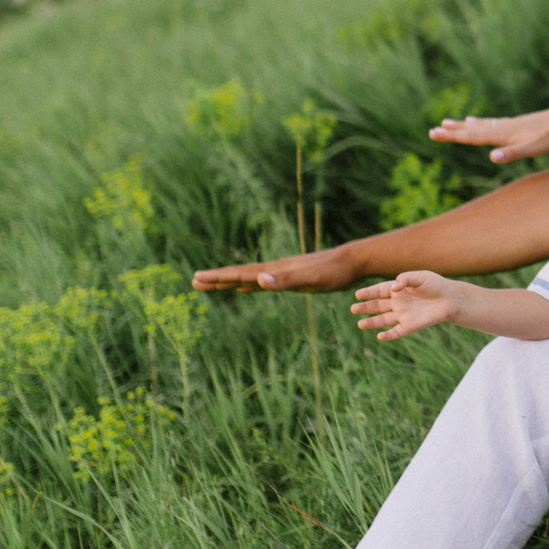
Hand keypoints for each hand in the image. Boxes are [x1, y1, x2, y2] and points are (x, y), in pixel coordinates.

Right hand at [194, 245, 357, 292]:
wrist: (354, 261)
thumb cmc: (334, 272)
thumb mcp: (311, 279)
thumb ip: (285, 280)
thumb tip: (259, 280)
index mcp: (276, 270)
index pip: (240, 273)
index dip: (218, 277)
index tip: (196, 277)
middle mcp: (277, 269)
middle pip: (240, 274)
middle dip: (217, 279)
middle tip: (194, 281)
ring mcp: (284, 273)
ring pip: (251, 278)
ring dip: (231, 281)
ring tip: (213, 283)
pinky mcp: (294, 279)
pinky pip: (266, 282)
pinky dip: (252, 285)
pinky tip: (249, 286)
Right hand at [350, 270, 460, 341]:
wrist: (451, 299)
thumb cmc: (436, 285)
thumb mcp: (421, 277)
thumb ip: (406, 279)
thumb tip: (394, 287)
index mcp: (398, 289)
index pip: (379, 291)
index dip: (369, 293)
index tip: (358, 295)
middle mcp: (397, 303)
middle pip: (378, 306)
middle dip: (366, 307)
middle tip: (353, 309)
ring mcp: (403, 315)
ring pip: (383, 320)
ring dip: (372, 322)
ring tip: (360, 324)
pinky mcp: (410, 326)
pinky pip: (397, 332)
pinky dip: (389, 335)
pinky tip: (380, 336)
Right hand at [429, 95, 548, 162]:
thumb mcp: (533, 149)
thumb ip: (513, 153)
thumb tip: (492, 157)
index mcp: (502, 135)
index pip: (472, 137)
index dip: (453, 137)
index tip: (434, 134)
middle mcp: (501, 127)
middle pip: (472, 130)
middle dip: (452, 132)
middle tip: (432, 131)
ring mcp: (507, 124)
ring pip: (479, 125)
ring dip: (462, 126)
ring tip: (446, 123)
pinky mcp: (514, 124)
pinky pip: (490, 123)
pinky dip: (478, 122)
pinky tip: (473, 120)